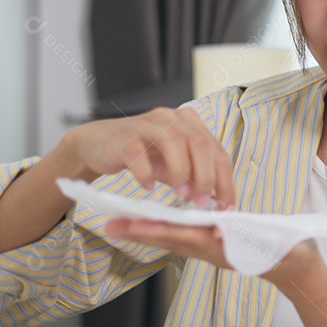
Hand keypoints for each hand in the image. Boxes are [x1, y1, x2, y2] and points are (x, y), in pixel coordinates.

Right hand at [68, 107, 235, 207]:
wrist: (101, 145)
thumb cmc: (145, 156)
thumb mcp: (177, 167)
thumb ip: (197, 178)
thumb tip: (220, 204)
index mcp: (192, 124)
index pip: (218, 152)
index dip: (225, 181)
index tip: (226, 207)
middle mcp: (173, 118)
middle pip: (200, 143)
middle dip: (205, 176)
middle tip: (201, 202)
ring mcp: (148, 125)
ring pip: (174, 140)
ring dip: (181, 171)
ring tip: (180, 195)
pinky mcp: (125, 137)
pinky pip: (138, 153)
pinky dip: (145, 173)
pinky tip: (148, 187)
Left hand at [104, 220, 320, 286]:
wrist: (298, 270)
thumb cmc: (289, 251)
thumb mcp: (272, 240)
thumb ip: (247, 233)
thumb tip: (219, 228)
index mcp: (222, 246)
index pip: (182, 236)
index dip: (154, 230)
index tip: (128, 224)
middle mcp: (211, 250)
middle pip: (169, 239)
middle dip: (139, 232)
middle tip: (108, 224)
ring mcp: (211, 251)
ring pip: (174, 239)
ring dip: (147, 231)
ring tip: (121, 223)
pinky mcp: (214, 248)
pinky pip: (184, 239)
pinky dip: (165, 231)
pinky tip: (155, 224)